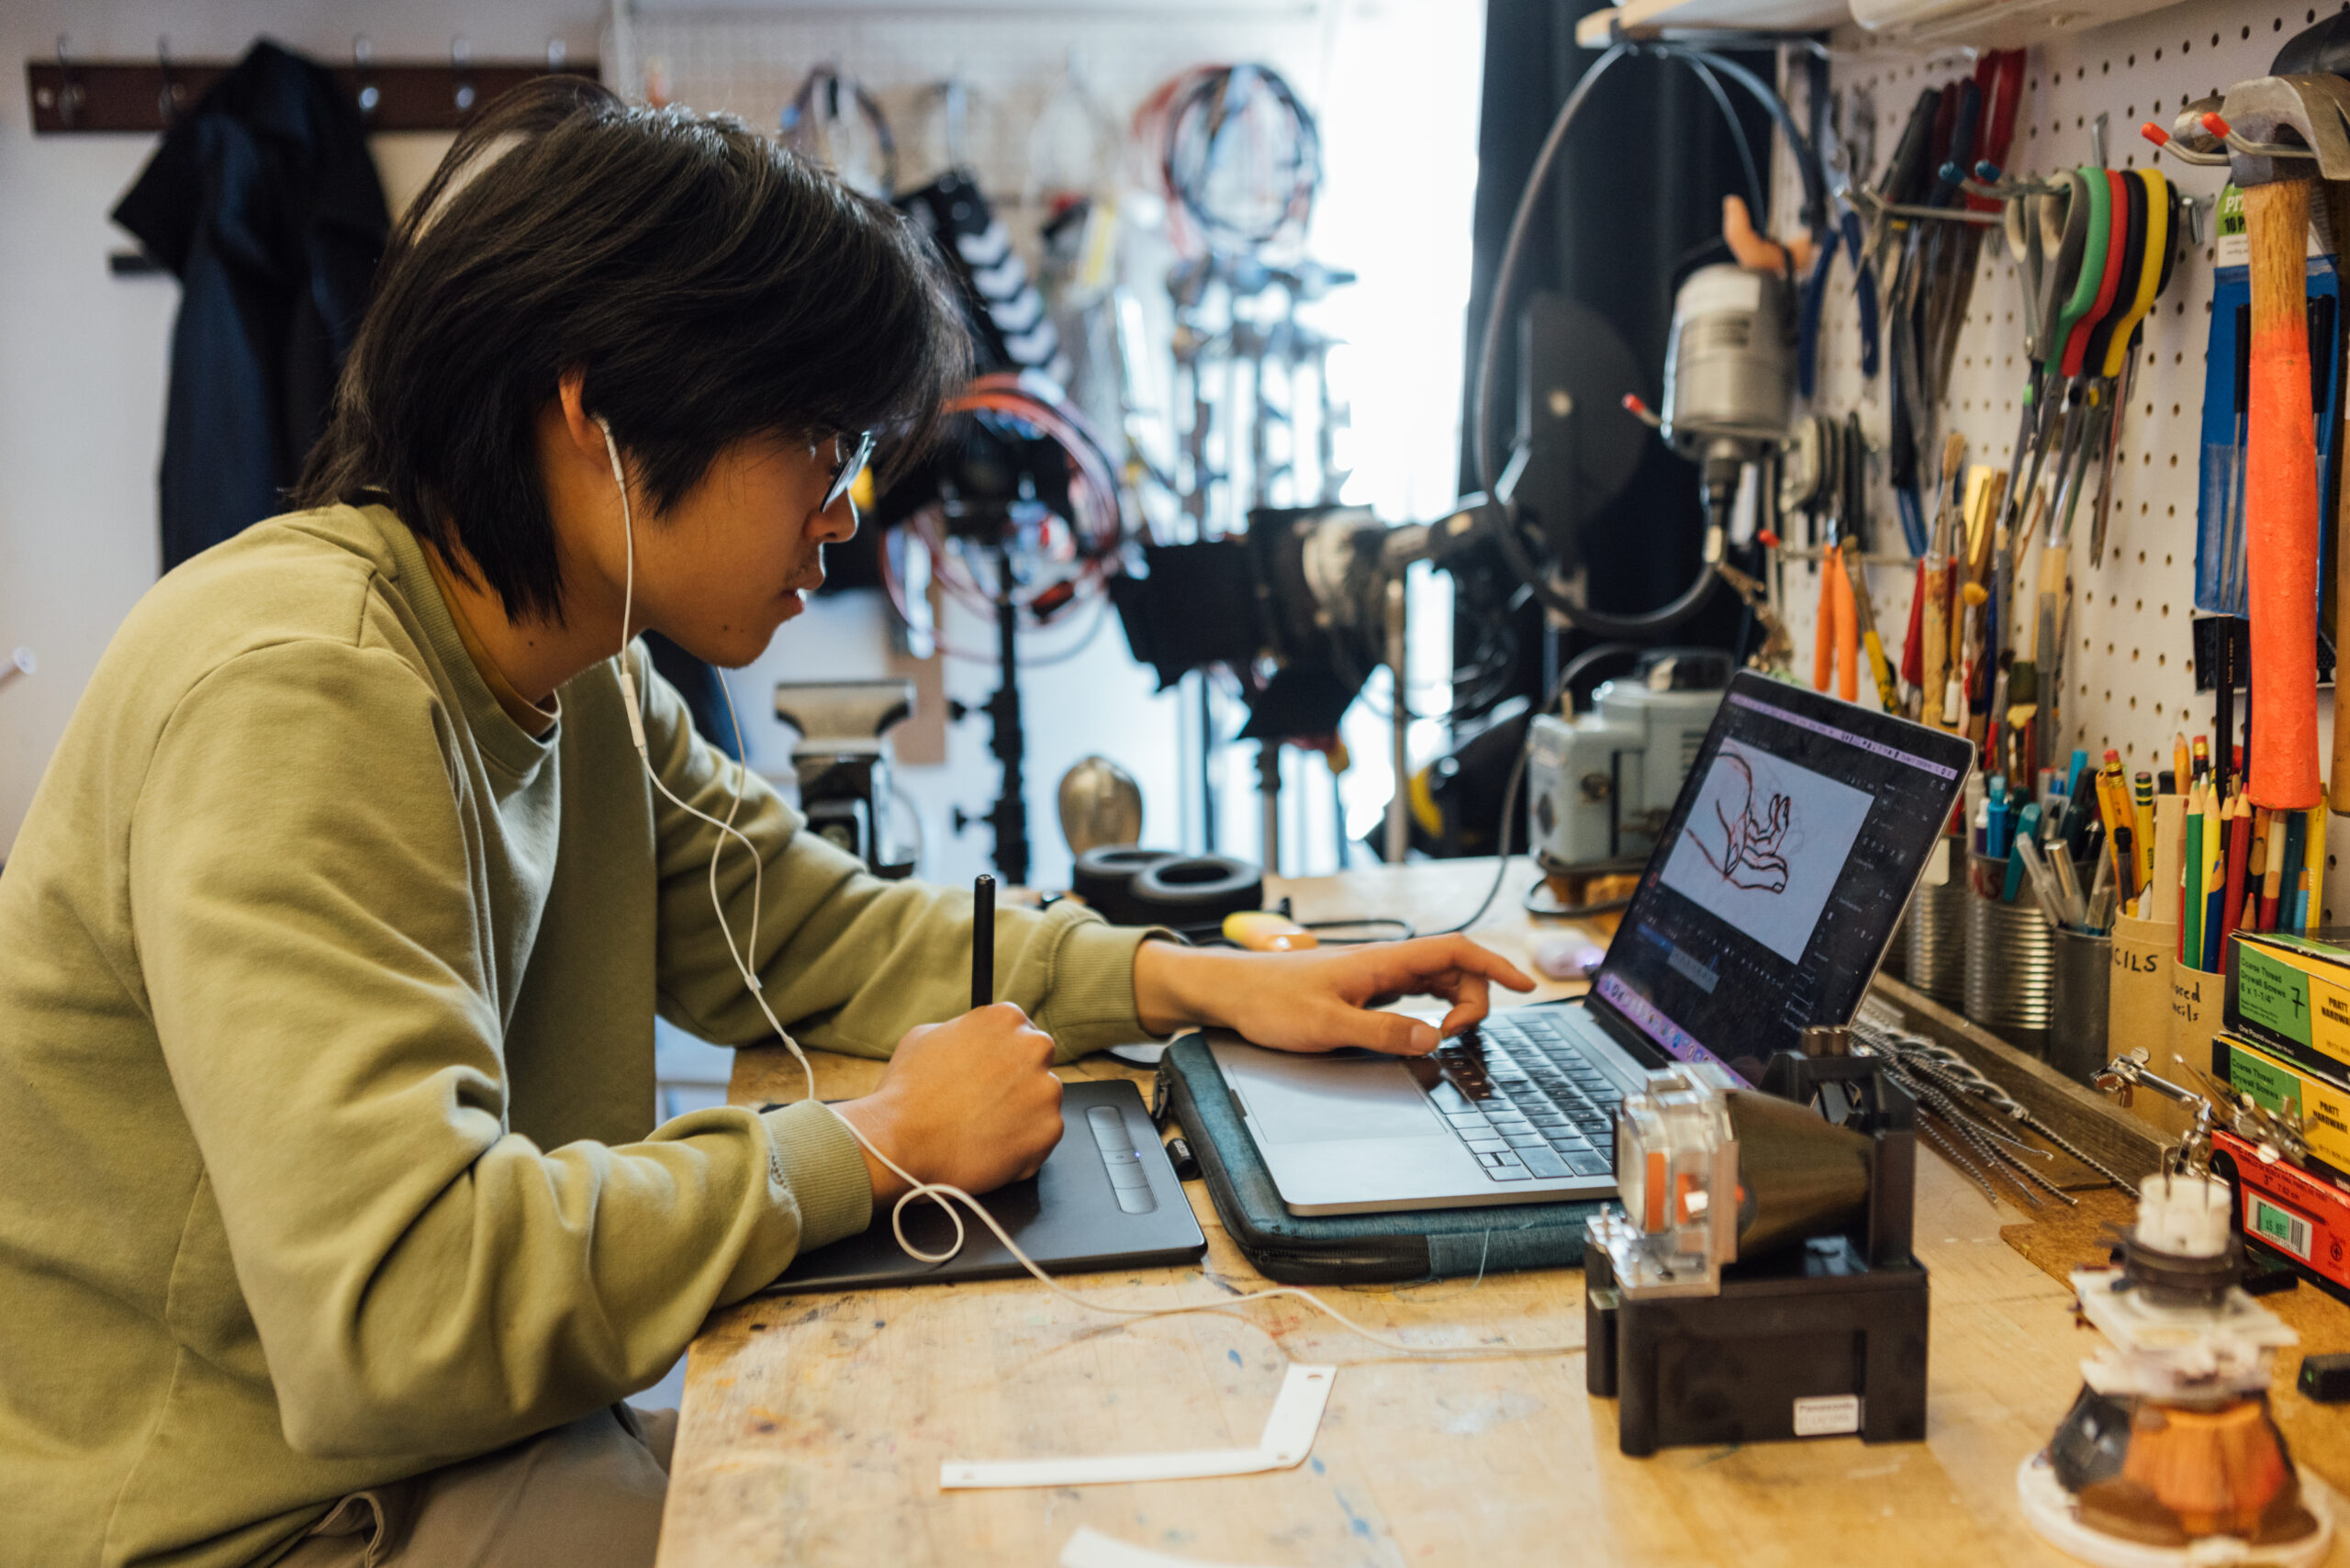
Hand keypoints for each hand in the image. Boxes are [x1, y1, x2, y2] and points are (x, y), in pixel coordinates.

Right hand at [831, 1003, 1063, 1202]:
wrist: (903, 1143)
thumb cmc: (906, 1092)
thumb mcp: (924, 1037)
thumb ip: (962, 1032)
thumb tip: (972, 1041)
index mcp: (1005, 1018)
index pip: (1019, 1030)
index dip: (1004, 1054)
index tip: (994, 1070)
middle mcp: (1033, 1048)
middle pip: (1037, 1062)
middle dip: (1018, 1079)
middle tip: (988, 1100)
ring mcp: (1046, 1090)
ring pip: (1042, 1100)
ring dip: (1021, 1112)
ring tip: (983, 1127)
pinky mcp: (1049, 1129)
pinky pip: (1042, 1136)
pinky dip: (1023, 1144)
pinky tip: (990, 1147)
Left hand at [1132, 935, 1535, 1056]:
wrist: (1229, 990)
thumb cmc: (1269, 1002)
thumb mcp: (1327, 1026)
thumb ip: (1381, 1033)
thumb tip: (1431, 1038)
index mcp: (1381, 962)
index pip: (1455, 951)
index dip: (1495, 965)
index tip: (1524, 986)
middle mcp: (1382, 964)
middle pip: (1453, 968)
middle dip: (1473, 998)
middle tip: (1456, 1035)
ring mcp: (1373, 976)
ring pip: (1434, 982)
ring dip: (1452, 1005)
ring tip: (1441, 1035)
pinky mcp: (1361, 990)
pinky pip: (1411, 994)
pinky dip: (1429, 1009)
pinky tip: (1422, 1029)